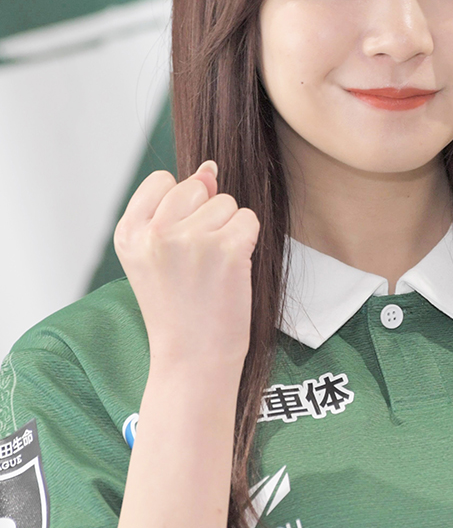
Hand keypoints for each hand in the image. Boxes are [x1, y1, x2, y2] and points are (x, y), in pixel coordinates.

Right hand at [113, 161, 259, 388]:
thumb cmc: (178, 308)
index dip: (180, 206)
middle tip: (197, 261)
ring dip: (229, 230)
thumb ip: (176, 208)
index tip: (177, 245)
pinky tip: (232, 270)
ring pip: (227, 203)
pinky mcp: (227, 249)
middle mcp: (155, 232)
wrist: (192, 359)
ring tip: (213, 270)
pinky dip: (248, 241)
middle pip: (198, 188)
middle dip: (207, 216)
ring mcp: (191, 239)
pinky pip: (249, 219)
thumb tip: (209, 168)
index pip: (163, 180)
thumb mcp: (157, 255)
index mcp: (129, 232)